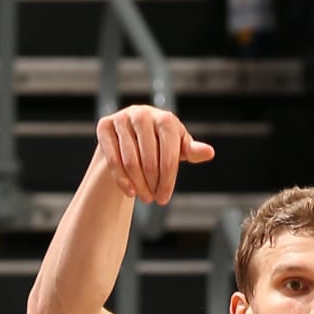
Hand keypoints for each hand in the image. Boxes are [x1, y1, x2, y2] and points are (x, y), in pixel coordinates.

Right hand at [94, 106, 214, 204]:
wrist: (133, 135)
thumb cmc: (162, 143)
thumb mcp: (179, 147)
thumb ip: (192, 150)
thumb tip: (209, 152)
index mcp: (166, 119)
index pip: (169, 157)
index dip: (167, 181)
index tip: (164, 199)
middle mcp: (143, 114)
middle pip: (149, 161)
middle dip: (152, 185)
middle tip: (153, 200)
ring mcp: (122, 118)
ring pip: (130, 161)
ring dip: (138, 184)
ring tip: (143, 197)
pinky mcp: (104, 125)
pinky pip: (113, 158)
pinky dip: (121, 179)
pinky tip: (129, 192)